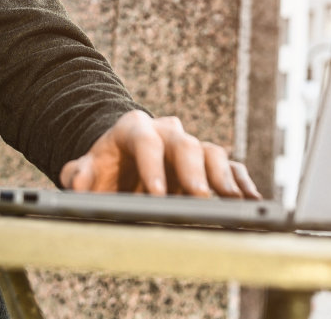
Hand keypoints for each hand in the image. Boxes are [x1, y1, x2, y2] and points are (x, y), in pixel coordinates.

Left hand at [59, 110, 261, 198]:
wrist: (122, 162)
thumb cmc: (105, 168)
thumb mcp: (86, 169)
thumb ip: (79, 174)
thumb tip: (79, 179)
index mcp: (135, 129)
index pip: (145, 141)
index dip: (151, 165)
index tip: (156, 194)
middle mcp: (167, 132)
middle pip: (185, 144)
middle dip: (194, 172)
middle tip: (200, 197)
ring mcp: (190, 146)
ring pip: (212, 152)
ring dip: (223, 177)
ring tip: (232, 201)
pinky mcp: (207, 163)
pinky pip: (230, 167)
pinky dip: (241, 182)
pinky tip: (251, 200)